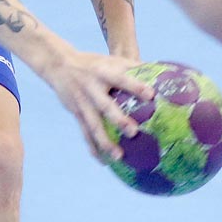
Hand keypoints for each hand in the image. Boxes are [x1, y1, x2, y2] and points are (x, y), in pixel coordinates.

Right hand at [39, 49, 155, 161]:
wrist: (59, 64)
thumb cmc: (93, 62)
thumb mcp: (110, 60)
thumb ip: (132, 66)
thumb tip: (161, 70)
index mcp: (103, 74)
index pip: (121, 80)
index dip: (135, 86)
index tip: (151, 95)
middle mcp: (92, 89)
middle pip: (106, 106)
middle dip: (118, 120)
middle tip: (133, 133)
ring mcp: (82, 103)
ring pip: (93, 125)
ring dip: (105, 142)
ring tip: (119, 157)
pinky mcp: (76, 113)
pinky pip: (85, 133)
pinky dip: (94, 148)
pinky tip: (104, 161)